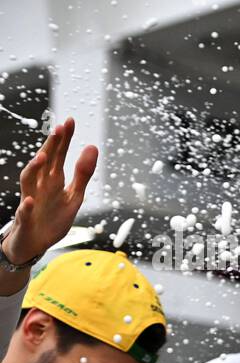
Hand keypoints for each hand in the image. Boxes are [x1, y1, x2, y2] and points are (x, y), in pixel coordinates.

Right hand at [3, 117, 97, 267]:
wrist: (35, 242)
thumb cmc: (53, 217)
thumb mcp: (74, 196)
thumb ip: (83, 174)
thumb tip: (92, 146)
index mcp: (53, 180)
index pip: (58, 155)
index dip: (63, 139)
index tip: (70, 120)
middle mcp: (39, 186)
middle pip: (44, 163)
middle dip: (50, 147)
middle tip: (58, 129)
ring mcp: (30, 201)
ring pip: (28, 182)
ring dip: (33, 169)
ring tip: (42, 157)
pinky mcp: (26, 220)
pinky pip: (23, 212)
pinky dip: (25, 207)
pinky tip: (29, 201)